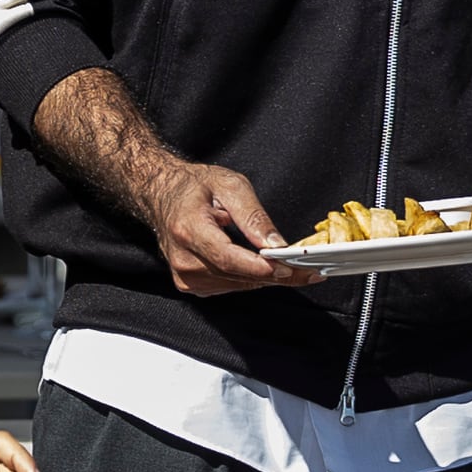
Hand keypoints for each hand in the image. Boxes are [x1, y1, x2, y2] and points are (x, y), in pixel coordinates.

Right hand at [138, 154, 315, 295]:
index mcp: (189, 229)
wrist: (162, 196)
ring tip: (288, 265)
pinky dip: (249, 278)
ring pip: (238, 285)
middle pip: (238, 276)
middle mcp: (184, 258)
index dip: (261, 268)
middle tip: (309, 271)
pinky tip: (258, 265)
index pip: (228, 258)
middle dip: (276, 274)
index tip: (290, 268)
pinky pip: (230, 287)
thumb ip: (253, 215)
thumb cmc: (194, 187)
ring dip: (265, 277)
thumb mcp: (229, 185)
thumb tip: (275, 244)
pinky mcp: (190, 285)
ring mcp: (185, 276)